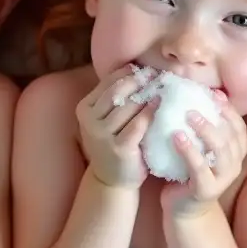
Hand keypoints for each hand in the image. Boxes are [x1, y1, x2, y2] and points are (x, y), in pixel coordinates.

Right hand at [76, 65, 156, 188]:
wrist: (111, 179)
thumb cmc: (114, 143)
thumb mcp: (107, 119)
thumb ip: (116, 99)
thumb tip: (138, 69)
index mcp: (84, 109)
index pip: (107, 83)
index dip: (127, 72)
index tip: (145, 68)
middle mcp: (89, 120)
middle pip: (117, 91)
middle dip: (138, 80)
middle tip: (156, 74)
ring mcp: (102, 135)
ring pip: (128, 106)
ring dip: (146, 94)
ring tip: (162, 86)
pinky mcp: (119, 148)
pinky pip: (137, 124)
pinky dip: (149, 112)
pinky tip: (159, 105)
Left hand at [161, 94, 246, 219]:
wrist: (183, 209)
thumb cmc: (190, 173)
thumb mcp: (202, 150)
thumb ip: (204, 130)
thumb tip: (201, 97)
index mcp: (236, 154)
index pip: (239, 127)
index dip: (229, 110)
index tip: (213, 95)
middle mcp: (234, 166)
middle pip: (231, 137)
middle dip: (215, 117)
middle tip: (193, 105)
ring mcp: (222, 179)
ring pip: (220, 151)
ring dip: (205, 131)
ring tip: (187, 116)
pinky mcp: (206, 190)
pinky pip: (199, 167)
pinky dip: (189, 150)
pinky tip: (176, 136)